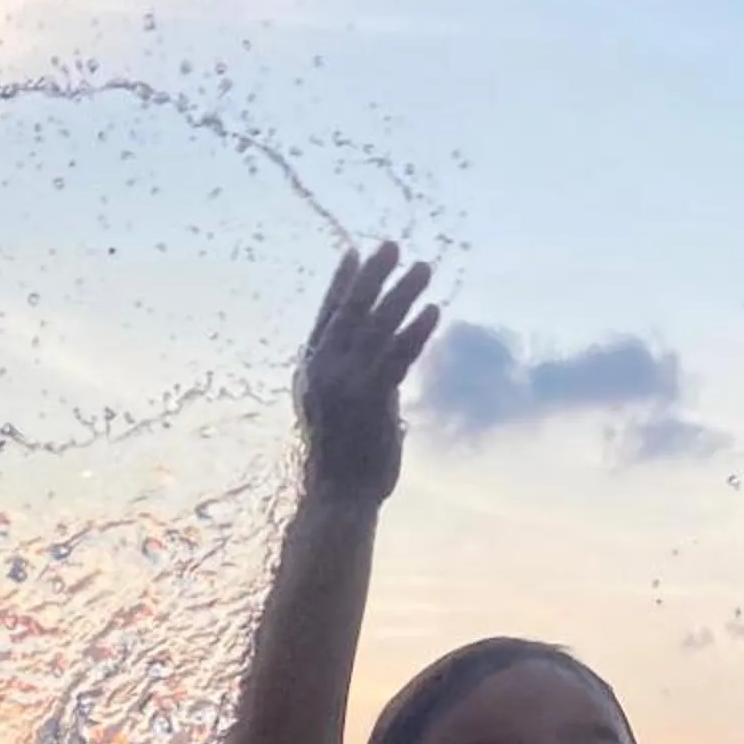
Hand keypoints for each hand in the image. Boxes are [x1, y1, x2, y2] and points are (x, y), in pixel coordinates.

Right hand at [296, 241, 439, 503]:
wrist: (338, 498)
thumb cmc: (340, 459)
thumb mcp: (333, 409)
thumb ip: (349, 376)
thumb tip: (378, 354)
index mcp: (310, 369)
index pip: (326, 316)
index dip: (340, 283)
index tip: (354, 252)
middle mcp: (324, 369)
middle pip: (351, 310)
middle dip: (372, 275)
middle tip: (392, 245)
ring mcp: (346, 382)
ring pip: (377, 326)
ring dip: (403, 293)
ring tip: (424, 267)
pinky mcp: (372, 398)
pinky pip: (398, 355)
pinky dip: (416, 331)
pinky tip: (433, 311)